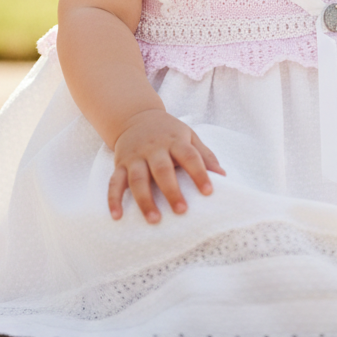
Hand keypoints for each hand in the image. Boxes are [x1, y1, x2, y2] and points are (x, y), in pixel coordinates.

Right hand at [108, 110, 225, 222]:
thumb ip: (205, 155)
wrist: (136, 117)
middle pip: (162, 169)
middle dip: (171, 190)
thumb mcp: (189, 136)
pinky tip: (117, 216)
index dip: (199, 173)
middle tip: (181, 211)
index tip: (209, 192)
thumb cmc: (168, 132)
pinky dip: (113, 199)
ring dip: (144, 200)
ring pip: (138, 178)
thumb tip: (223, 176)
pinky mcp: (120, 164)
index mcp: (174, 141)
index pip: (189, 156)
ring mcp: (135, 157)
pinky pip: (114, 182)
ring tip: (154, 220)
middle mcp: (154, 148)